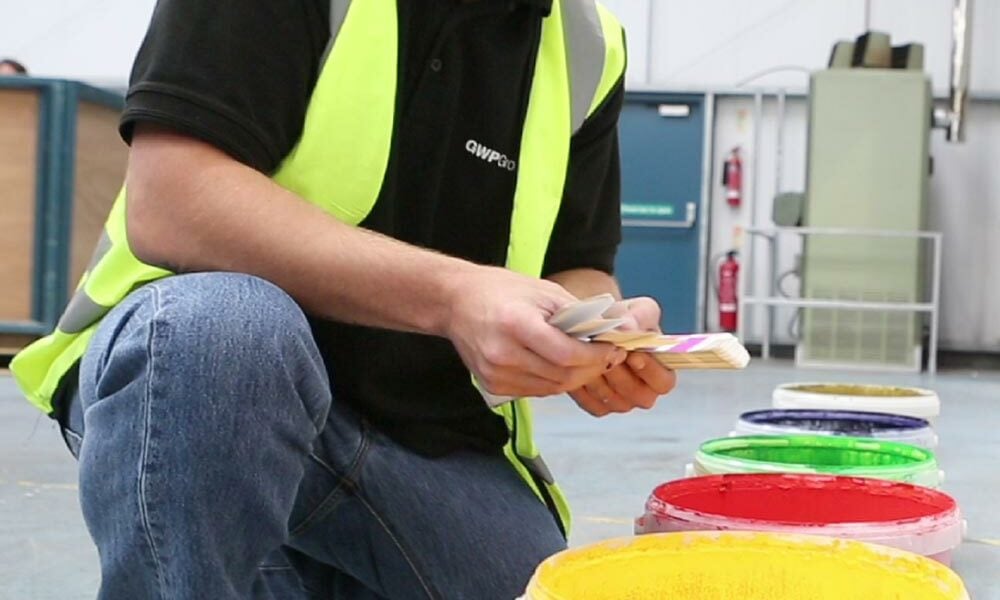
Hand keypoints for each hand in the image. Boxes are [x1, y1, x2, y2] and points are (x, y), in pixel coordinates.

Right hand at [446, 266, 626, 397]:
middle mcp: (503, 353)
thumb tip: (616, 332)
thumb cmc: (502, 290)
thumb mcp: (544, 291)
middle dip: (591, 369)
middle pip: (562, 375)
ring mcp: (495, 373)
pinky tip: (561, 366)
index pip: (566, 353)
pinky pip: (535, 391)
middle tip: (608, 357)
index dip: (595, 356)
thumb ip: (578, 314)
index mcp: (516, 324)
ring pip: (552, 388)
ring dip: (576, 378)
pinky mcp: (492, 384)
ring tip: (588, 361)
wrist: (456, 302)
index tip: (613, 349)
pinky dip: (554, 382)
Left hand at [568, 297, 676, 415]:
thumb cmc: (623, 319)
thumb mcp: (636, 310)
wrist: (594, 325)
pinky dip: (584, 385)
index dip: (650, 370)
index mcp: (661, 372)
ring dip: (598, 375)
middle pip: (636, 394)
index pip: (664, 382)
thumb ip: (639, 317)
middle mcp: (644, 391)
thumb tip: (629, 328)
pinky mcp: (598, 405)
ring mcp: (621, 401)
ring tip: (589, 353)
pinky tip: (579, 365)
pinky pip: (592, 402)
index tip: (633, 353)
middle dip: (619, 370)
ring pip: (612, 399)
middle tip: (604, 350)